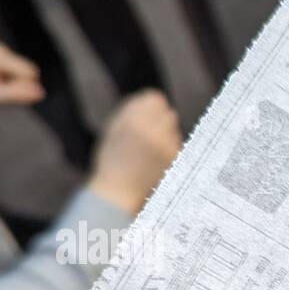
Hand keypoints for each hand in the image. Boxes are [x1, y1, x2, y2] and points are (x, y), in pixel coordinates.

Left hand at [0, 41, 43, 105]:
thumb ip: (18, 94)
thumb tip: (41, 92)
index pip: (30, 73)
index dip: (22, 87)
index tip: (1, 91)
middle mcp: (0, 48)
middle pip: (28, 72)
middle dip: (17, 84)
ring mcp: (0, 50)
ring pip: (25, 73)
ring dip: (13, 83)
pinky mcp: (1, 54)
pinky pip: (19, 71)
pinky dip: (10, 80)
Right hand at [86, 89, 181, 214]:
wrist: (119, 191)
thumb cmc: (112, 160)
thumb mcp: (113, 129)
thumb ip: (132, 110)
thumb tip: (156, 98)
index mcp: (133, 121)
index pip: (156, 99)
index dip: (152, 105)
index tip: (147, 113)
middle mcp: (151, 132)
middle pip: (168, 112)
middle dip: (160, 120)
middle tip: (148, 133)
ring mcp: (164, 146)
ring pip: (174, 128)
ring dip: (166, 134)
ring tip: (149, 148)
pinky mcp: (172, 159)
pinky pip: (176, 144)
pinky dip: (169, 148)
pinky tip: (155, 158)